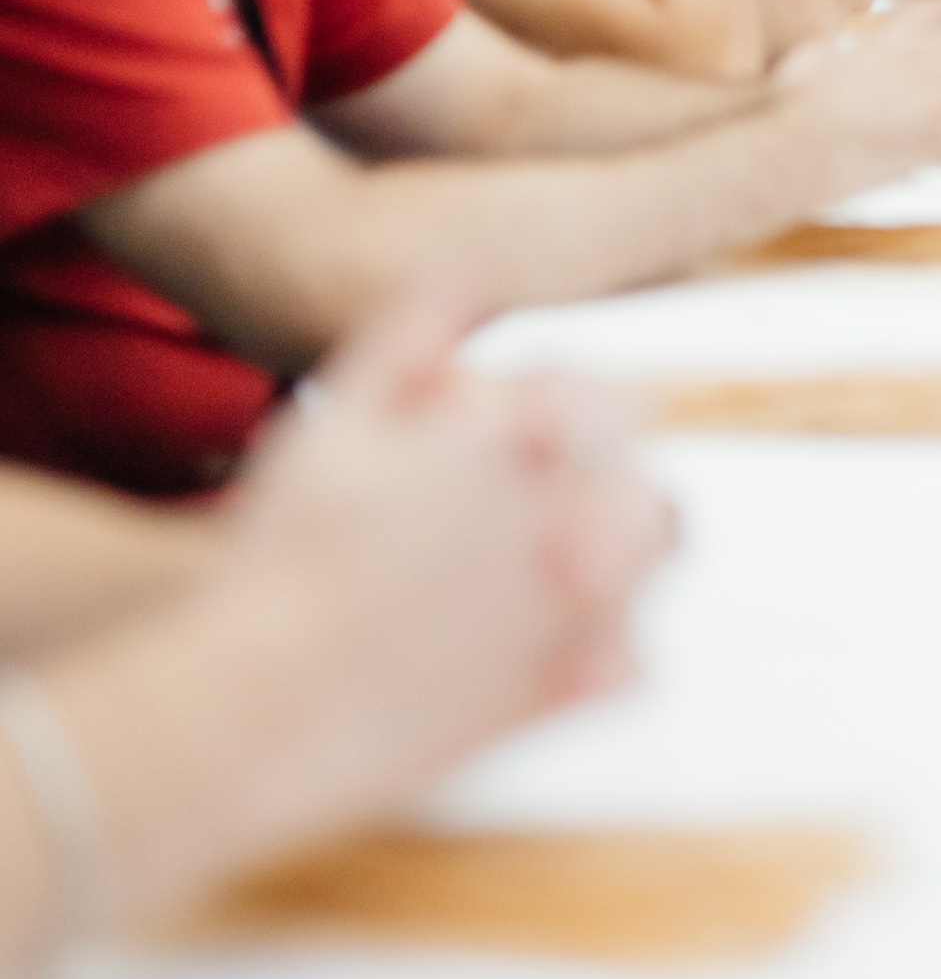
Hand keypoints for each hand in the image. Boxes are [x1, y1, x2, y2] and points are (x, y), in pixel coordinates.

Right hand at [206, 300, 675, 850]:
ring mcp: (587, 606)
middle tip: (530, 510)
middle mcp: (580, 512)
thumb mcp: (338, 416)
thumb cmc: (285, 555)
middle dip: (604, 488)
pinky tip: (524, 647)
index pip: (622, 405)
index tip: (534, 438)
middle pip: (647, 489)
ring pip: (648, 566)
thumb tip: (467, 273)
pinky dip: (601, 649)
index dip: (577, 416)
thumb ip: (414, 331)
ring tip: (527, 574)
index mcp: (533, 437)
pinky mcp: (575, 690)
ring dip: (611, 558)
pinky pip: (631, 659)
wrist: (256, 705)